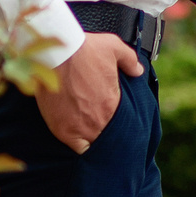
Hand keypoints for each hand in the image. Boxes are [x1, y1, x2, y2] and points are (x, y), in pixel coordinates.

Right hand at [34, 32, 143, 153]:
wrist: (57, 54)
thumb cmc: (84, 49)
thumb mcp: (114, 47)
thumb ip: (129, 60)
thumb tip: (138, 71)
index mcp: (113, 104)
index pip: (122, 124)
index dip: (120, 125)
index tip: (115, 122)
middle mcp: (100, 120)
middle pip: (108, 137)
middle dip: (108, 135)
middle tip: (103, 129)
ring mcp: (81, 128)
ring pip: (94, 145)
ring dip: (95, 142)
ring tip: (93, 137)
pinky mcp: (63, 130)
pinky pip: (76, 149)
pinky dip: (79, 148)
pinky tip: (80, 142)